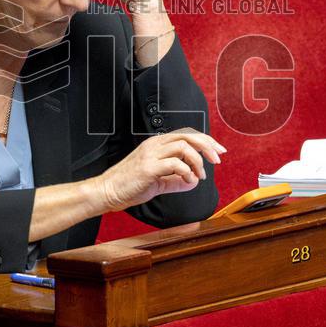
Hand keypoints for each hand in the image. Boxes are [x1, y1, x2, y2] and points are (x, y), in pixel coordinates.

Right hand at [92, 128, 226, 211]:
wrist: (107, 192)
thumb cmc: (129, 185)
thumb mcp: (158, 181)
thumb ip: (176, 180)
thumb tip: (193, 182)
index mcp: (157, 145)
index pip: (186, 135)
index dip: (206, 141)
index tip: (218, 152)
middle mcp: (154, 145)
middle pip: (188, 136)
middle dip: (207, 146)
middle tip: (217, 160)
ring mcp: (150, 155)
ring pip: (183, 147)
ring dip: (197, 161)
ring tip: (200, 175)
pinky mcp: (148, 167)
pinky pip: (175, 164)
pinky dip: (187, 172)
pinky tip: (188, 181)